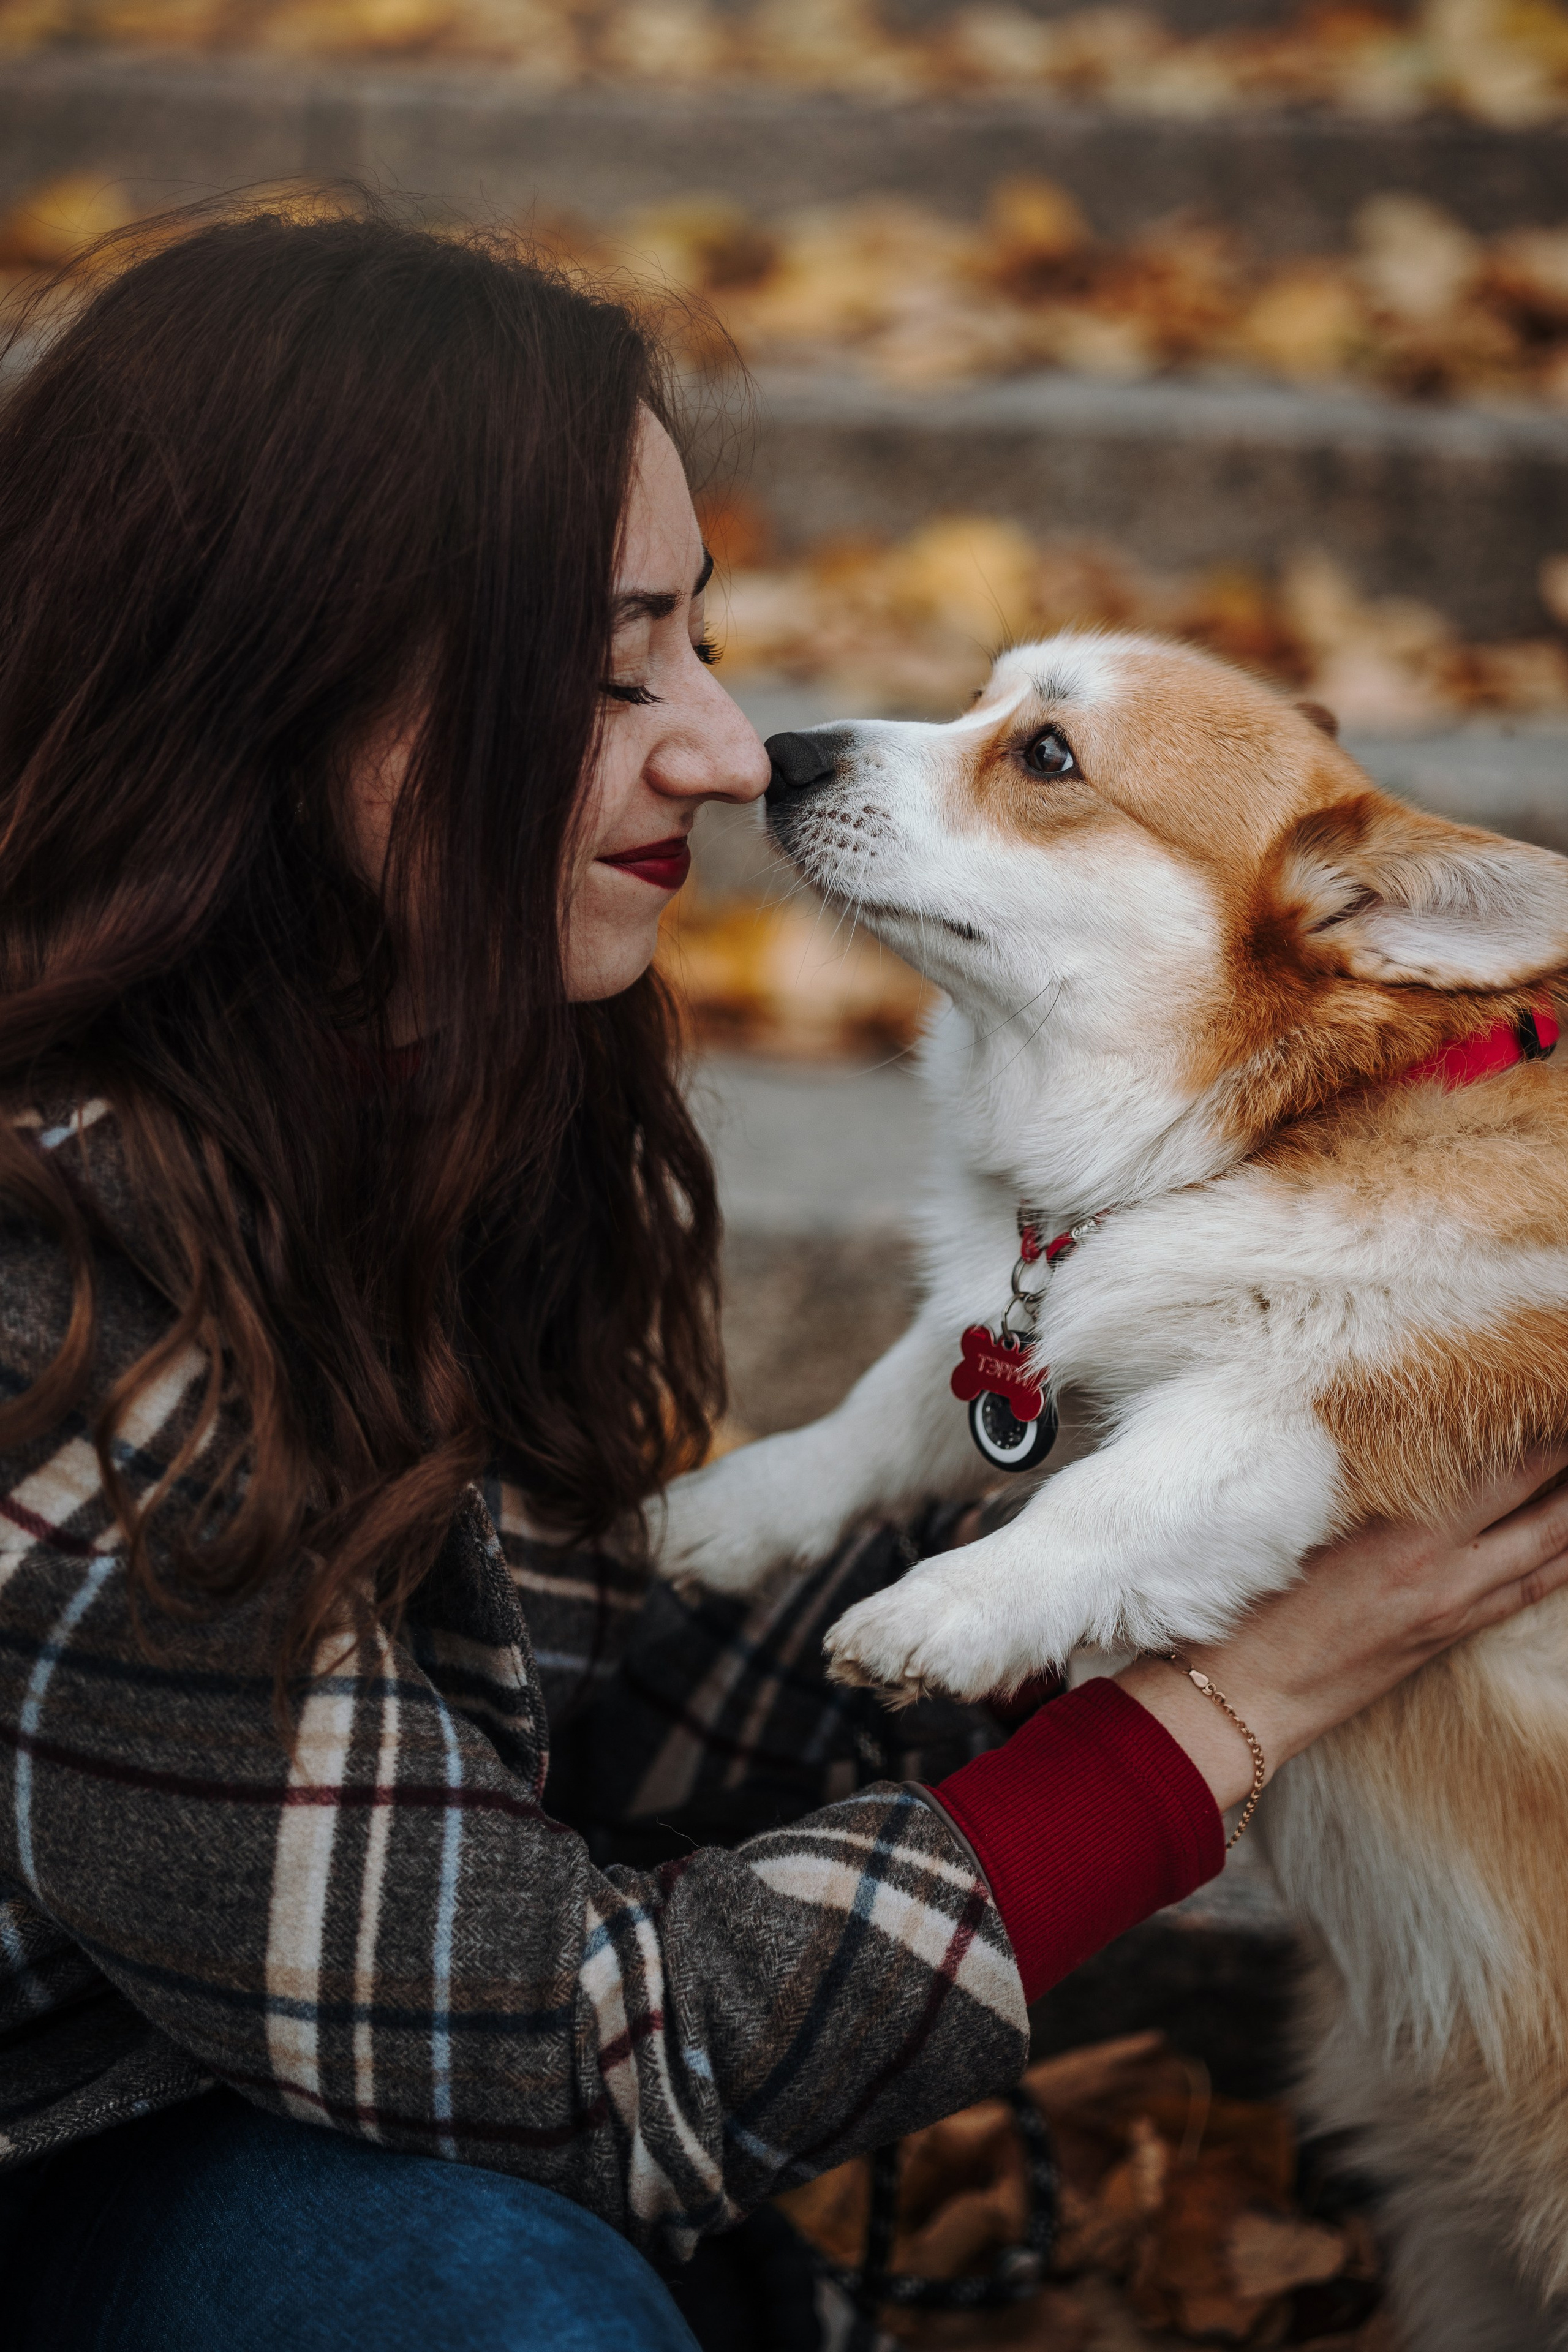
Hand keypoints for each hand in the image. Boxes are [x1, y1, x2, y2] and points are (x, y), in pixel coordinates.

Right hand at [1115, 1447, 1567, 1813]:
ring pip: (1546, 1554)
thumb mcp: (1301, 1519)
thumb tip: (1402, 1429)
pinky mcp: (1445, 1636)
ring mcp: (1451, 1606)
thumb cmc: (1254, 1601)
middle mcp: (1442, 1567)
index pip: (1504, 1468)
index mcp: (1405, 1530)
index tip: (1554, 1398)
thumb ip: (1362, 1474)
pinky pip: (1525, 1594)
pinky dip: (1560, 1565)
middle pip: (1541, 1508)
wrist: (1245, 1696)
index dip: (1545, 1435)